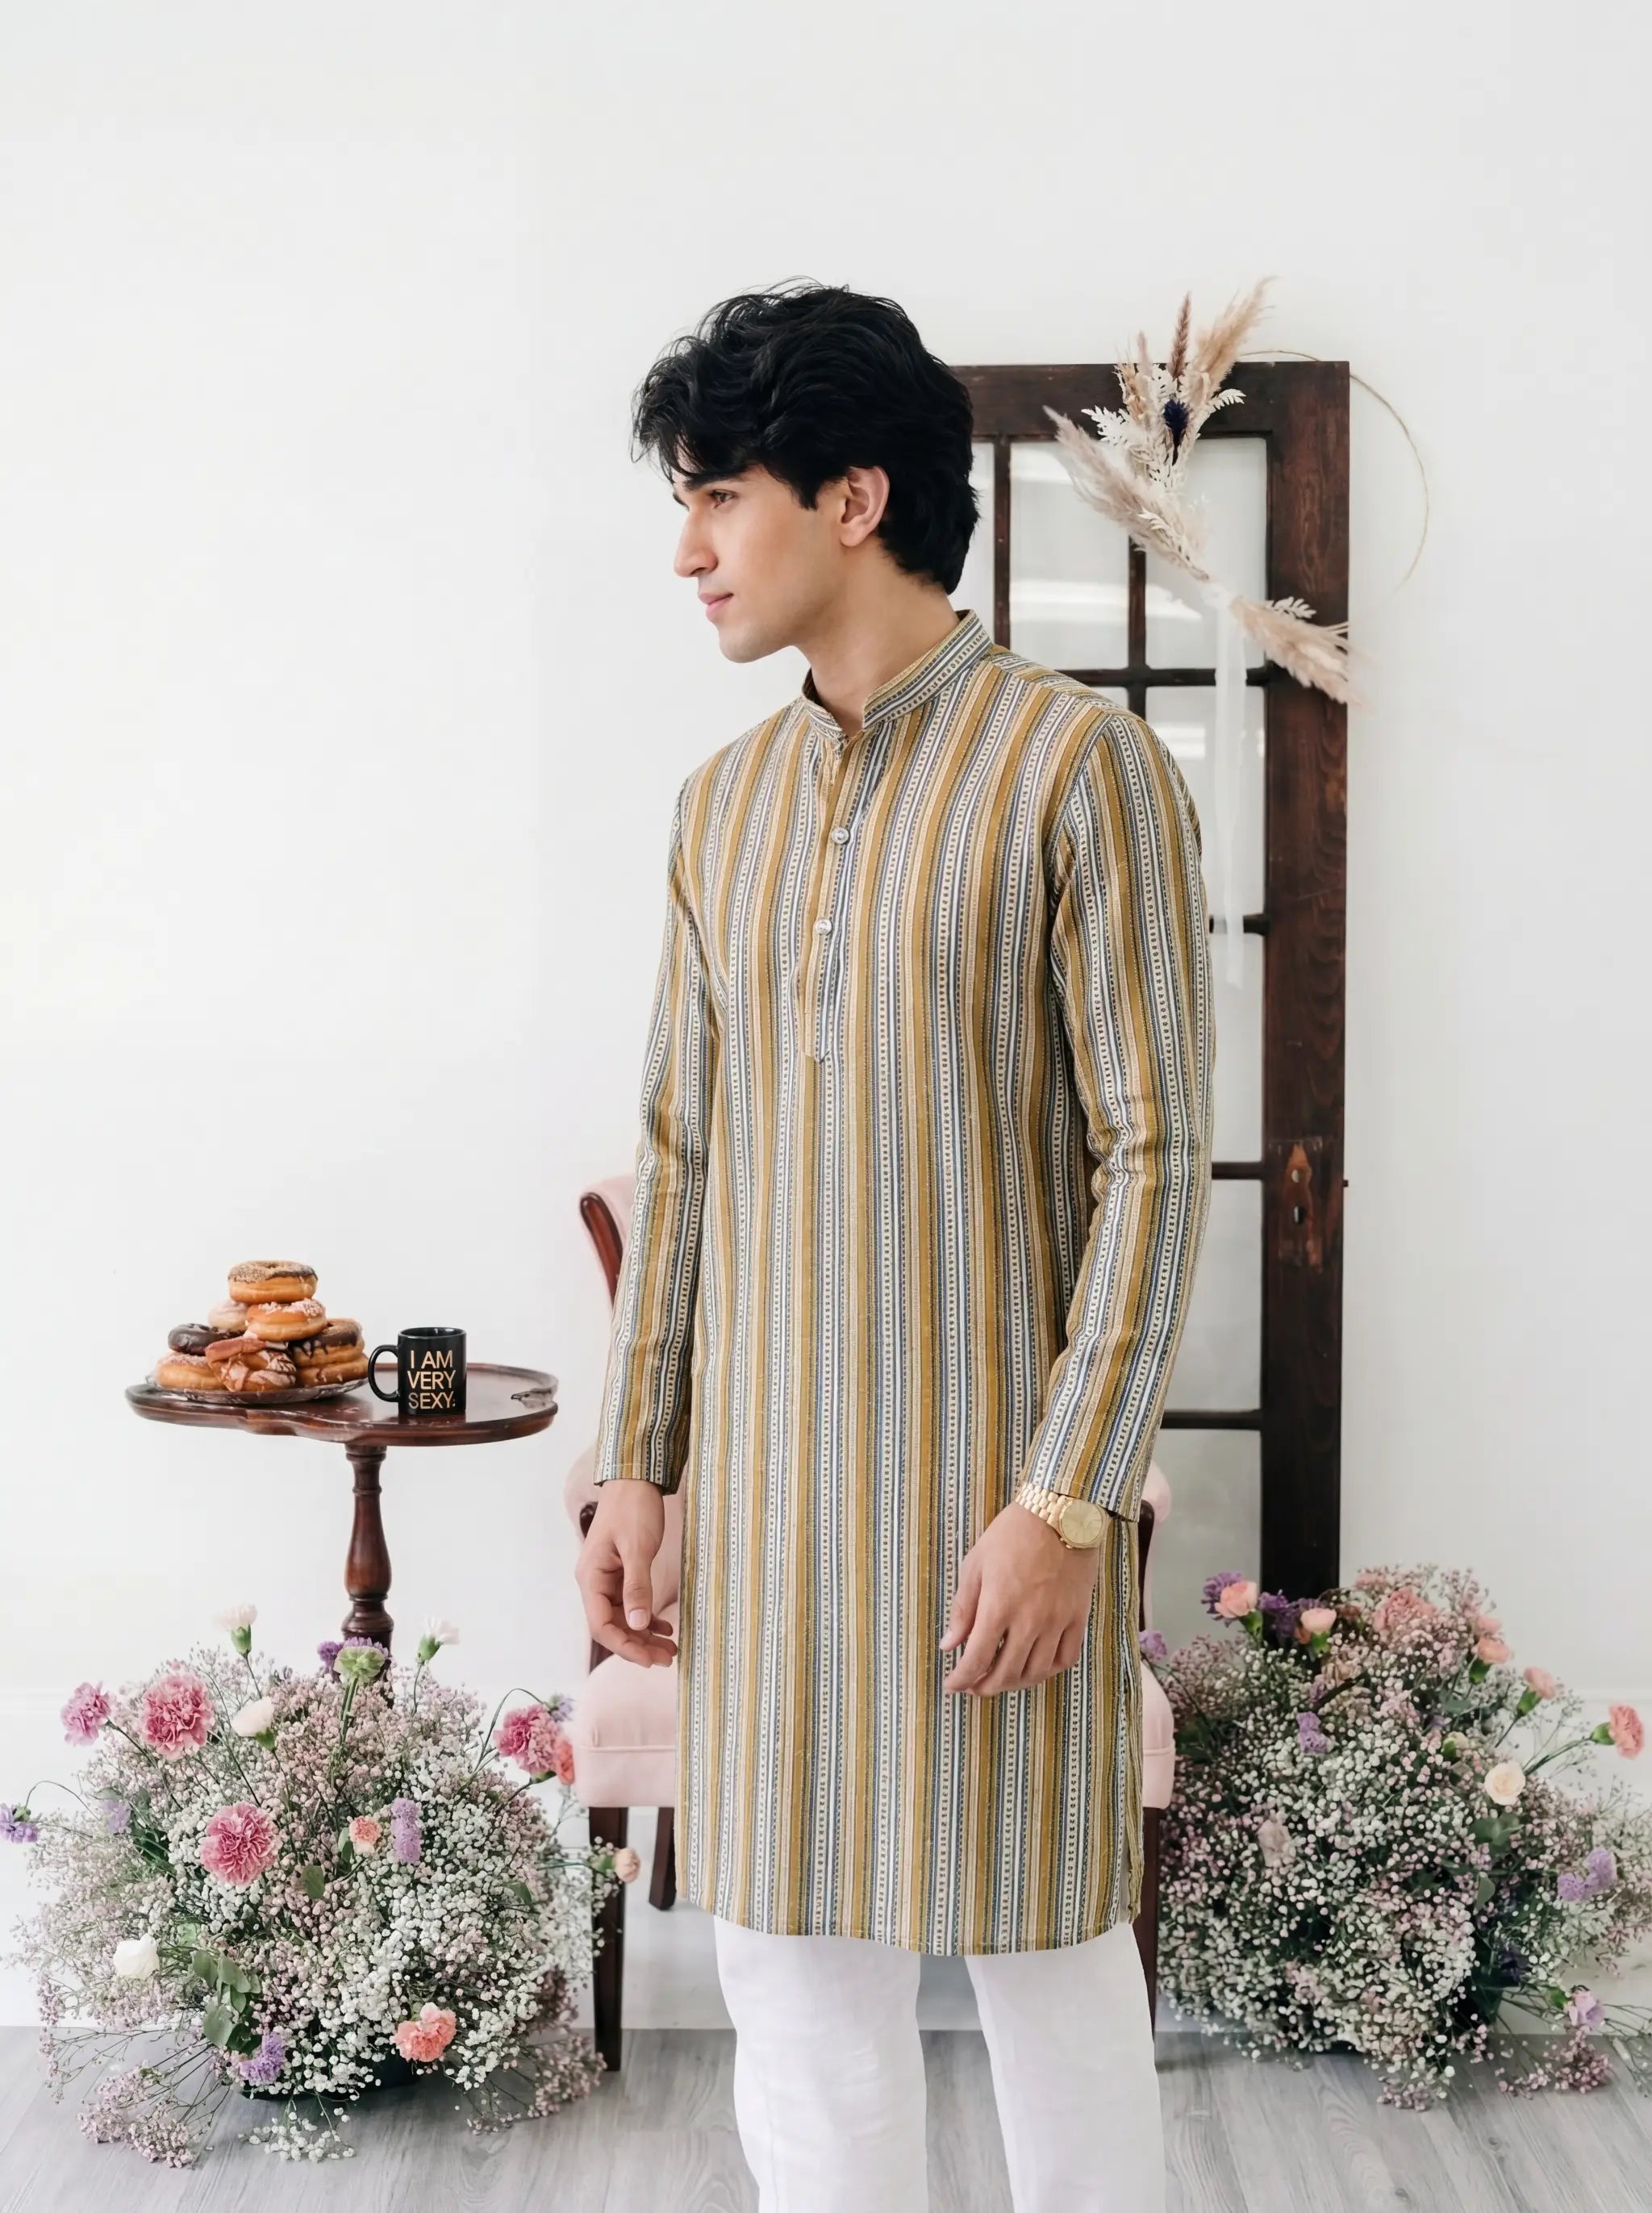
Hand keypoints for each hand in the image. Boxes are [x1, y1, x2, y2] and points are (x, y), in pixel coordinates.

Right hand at [576, 1479, 678, 1666]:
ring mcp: (607, 1577)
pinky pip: (631, 1602)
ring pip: (624, 1616)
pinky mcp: (621, 1572)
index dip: (625, 1646)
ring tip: (670, 1647)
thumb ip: (637, 1587)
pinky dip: (647, 1616)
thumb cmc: (633, 1509)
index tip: (650, 1659)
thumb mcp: (638, 1548)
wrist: (635, 1479)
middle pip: (613, 1625)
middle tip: (667, 1657)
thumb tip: (638, 1625)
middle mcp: (595, 1582)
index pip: (602, 1625)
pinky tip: (664, 1626)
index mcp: (591, 1578)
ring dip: (644, 1634)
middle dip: (638, 1645)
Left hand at [940, 1501, 1099, 1694]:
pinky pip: (1064, 1658)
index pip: (977, 1659)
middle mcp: (1028, 1622)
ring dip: (1015, 1683)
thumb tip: (949, 1644)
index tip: (951, 1685)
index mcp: (998, 1607)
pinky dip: (1048, 1671)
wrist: (1059, 1513)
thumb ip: (962, 1609)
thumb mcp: (975, 1565)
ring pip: (1036, 1672)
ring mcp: (1056, 1622)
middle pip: (1006, 1673)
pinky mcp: (1077, 1617)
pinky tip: (1034, 1668)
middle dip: (984, 1687)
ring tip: (1001, 1679)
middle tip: (973, 1686)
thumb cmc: (1011, 1535)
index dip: (961, 1678)